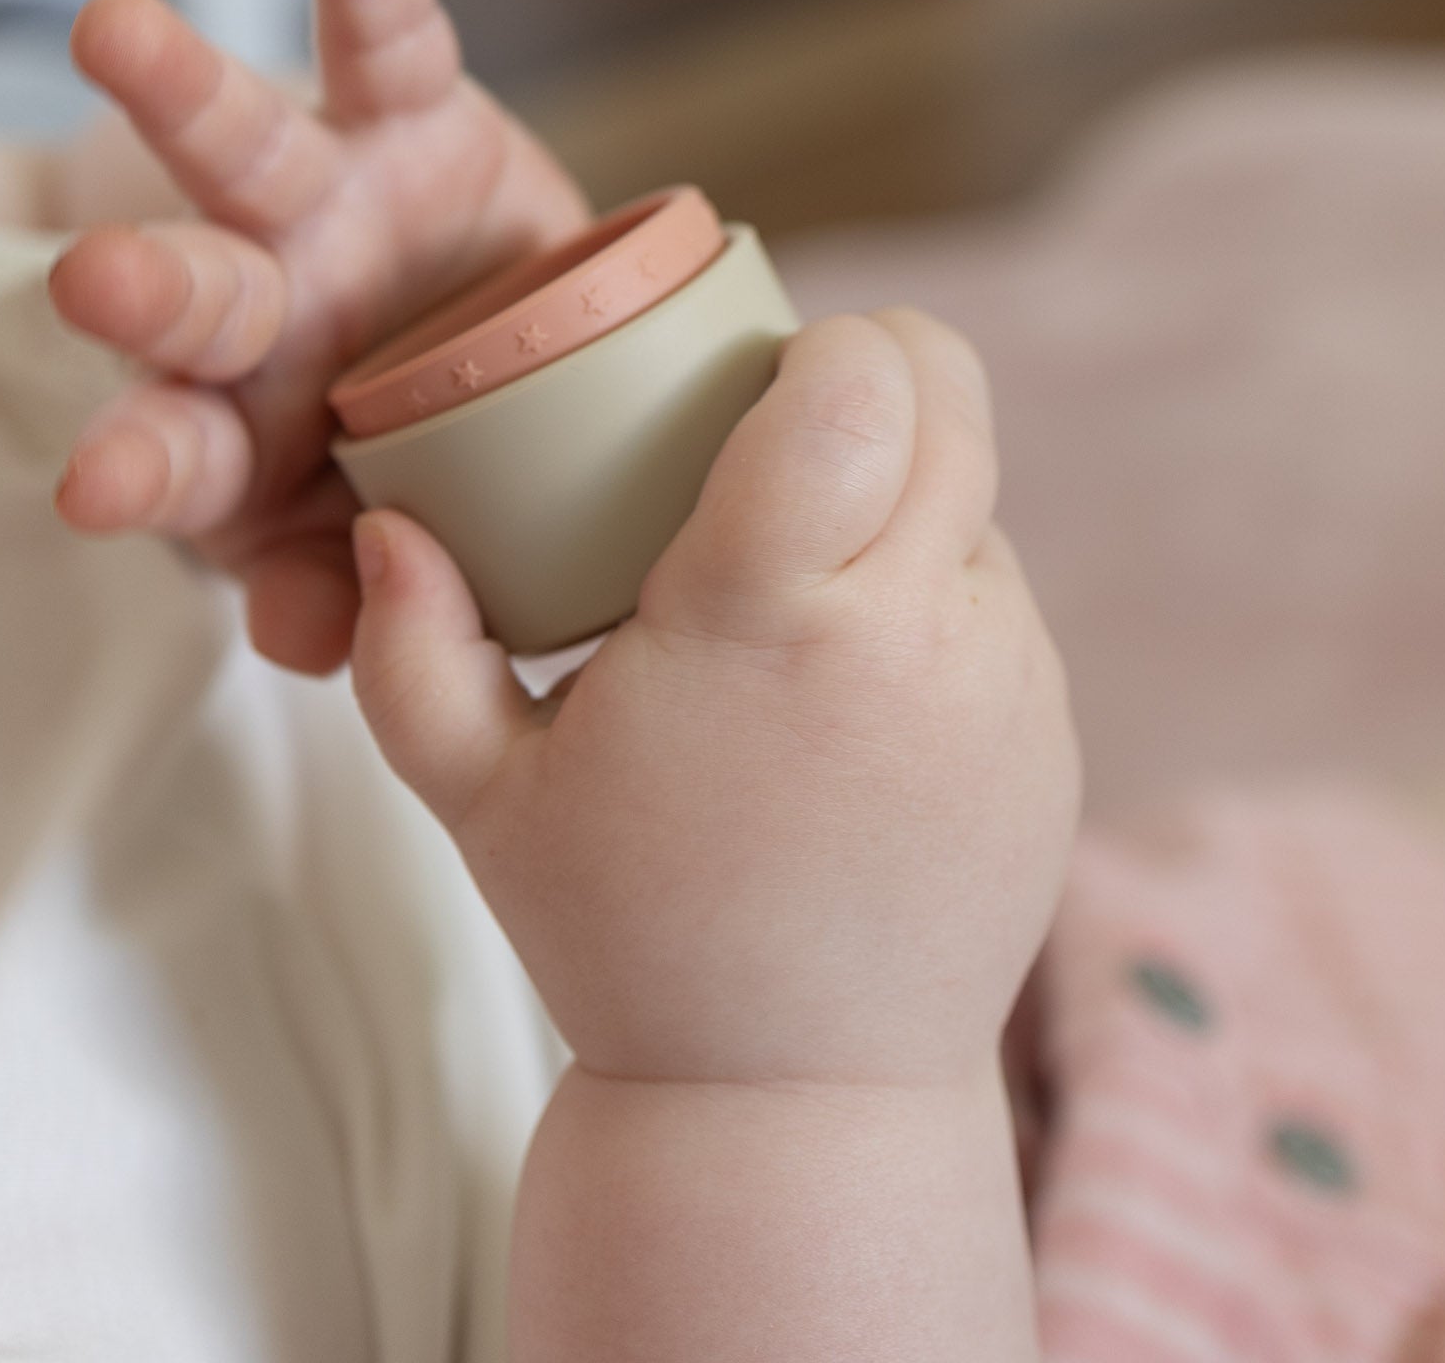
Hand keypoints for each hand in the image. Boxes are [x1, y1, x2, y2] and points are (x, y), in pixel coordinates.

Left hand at [49, 0, 589, 673]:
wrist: (492, 333)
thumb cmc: (420, 449)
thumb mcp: (384, 534)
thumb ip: (343, 596)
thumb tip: (310, 637)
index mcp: (251, 437)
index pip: (181, 456)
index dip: (147, 466)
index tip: (102, 486)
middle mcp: (272, 311)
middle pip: (201, 300)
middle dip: (152, 290)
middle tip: (99, 278)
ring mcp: (331, 202)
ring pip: (249, 147)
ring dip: (184, 90)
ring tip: (117, 26)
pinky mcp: (408, 113)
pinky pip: (386, 31)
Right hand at [349, 308, 1081, 1089]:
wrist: (800, 1101)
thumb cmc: (625, 940)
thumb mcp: (479, 800)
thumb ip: (409, 651)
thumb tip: (390, 521)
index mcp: (769, 621)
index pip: (856, 383)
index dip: (823, 343)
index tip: (761, 375)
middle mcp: (917, 633)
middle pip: (949, 390)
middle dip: (877, 367)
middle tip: (792, 426)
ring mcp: (1007, 682)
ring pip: (977, 490)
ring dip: (904, 488)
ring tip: (809, 582)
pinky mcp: (1054, 730)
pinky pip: (999, 593)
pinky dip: (936, 588)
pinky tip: (857, 684)